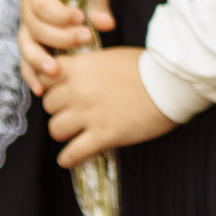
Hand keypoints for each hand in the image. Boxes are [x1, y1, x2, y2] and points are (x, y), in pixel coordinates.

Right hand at [17, 0, 110, 93]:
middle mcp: (28, 11)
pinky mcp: (31, 48)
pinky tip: (41, 87)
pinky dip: (32, 76)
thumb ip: (97, 5)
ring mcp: (27, 31)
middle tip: (85, 39)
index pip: (42, 4)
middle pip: (35, 28)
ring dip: (40, 60)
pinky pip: (25, 64)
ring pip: (26, 48)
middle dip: (59, 37)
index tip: (81, 18)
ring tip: (55, 71)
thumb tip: (105, 23)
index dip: (60, 14)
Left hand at [41, 45, 175, 165]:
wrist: (170, 83)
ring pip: (56, 129)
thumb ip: (90, 67)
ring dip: (64, 132)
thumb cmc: (148, 67)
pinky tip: (72, 158)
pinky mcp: (103, 135)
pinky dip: (69, 158)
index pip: (45, 77)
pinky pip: (72, 153)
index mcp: (82, 67)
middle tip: (73, 113)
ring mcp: (89, 114)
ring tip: (75, 134)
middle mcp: (79, 90)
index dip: (51, 85)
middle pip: (48, 105)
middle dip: (59, 109)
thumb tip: (82, 75)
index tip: (59, 90)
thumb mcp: (112, 57)